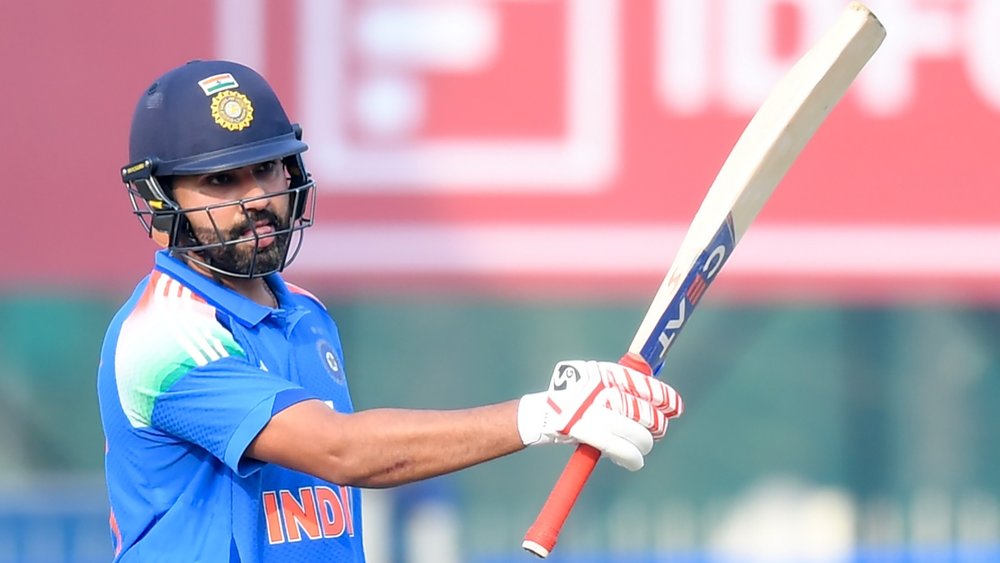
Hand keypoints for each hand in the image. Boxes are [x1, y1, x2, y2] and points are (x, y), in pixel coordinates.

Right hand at [517, 358, 683, 470]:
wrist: (542, 413)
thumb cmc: (575, 397)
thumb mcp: (596, 379)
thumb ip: (622, 384)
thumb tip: (655, 396)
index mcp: (608, 373)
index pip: (647, 386)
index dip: (666, 399)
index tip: (675, 408)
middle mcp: (604, 389)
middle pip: (645, 412)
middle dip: (656, 426)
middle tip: (657, 432)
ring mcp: (595, 411)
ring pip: (636, 433)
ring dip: (644, 444)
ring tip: (643, 448)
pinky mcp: (587, 431)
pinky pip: (620, 449)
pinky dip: (631, 458)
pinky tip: (635, 462)